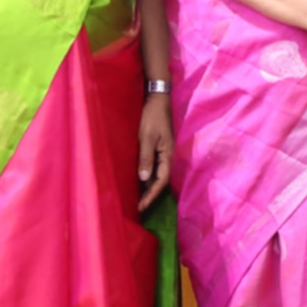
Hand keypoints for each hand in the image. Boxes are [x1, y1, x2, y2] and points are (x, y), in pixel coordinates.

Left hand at [137, 92, 172, 208]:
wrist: (158, 99)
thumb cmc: (152, 116)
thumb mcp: (147, 137)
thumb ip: (146, 158)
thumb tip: (143, 179)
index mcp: (167, 154)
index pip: (160, 181)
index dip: (151, 195)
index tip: (141, 207)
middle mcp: (167, 156)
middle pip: (161, 181)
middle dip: (151, 195)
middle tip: (139, 208)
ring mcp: (164, 152)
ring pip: (158, 174)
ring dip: (149, 187)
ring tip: (139, 199)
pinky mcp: (159, 148)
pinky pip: (155, 167)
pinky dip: (148, 176)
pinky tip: (141, 181)